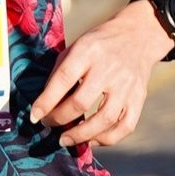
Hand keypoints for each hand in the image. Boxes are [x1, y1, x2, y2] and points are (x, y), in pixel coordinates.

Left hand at [26, 4, 170, 148]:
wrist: (138, 36)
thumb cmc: (99, 44)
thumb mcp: (76, 46)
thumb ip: (60, 72)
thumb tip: (45, 104)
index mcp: (89, 50)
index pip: (64, 79)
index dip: (46, 101)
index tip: (35, 116)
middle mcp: (109, 68)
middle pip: (82, 103)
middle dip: (60, 119)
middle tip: (49, 125)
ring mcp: (127, 85)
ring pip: (104, 119)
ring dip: (81, 135)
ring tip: (66, 140)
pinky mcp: (139, 98)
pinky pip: (125, 127)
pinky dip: (106, 139)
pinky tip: (92, 139)